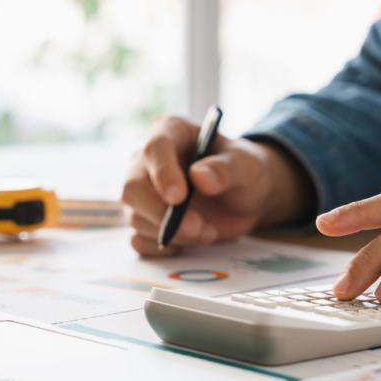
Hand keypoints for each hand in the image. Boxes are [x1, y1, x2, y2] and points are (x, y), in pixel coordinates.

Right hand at [122, 116, 313, 255]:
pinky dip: (164, 248)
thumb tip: (200, 178)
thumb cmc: (243, 171)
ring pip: (136, 218)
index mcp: (171, 132)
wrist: (245, 197)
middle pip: (133, 188)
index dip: (163, 173)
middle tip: (197, 227)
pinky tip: (190, 240)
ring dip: (174, 234)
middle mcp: (149, 162)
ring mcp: (144, 193)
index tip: (179, 197)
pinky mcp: (146, 220)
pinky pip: (138, 240)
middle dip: (161, 213)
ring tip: (209, 232)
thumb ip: (227, 168)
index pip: (155, 148)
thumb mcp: (247, 164)